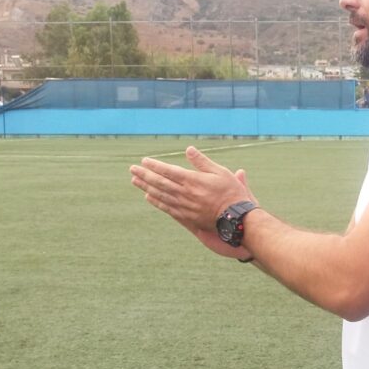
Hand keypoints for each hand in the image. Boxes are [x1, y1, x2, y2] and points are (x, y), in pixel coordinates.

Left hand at [130, 146, 255, 232]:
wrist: (236, 218)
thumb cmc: (231, 193)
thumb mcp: (220, 172)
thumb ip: (202, 162)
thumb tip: (188, 149)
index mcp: (193, 180)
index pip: (168, 171)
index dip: (155, 166)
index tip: (144, 161)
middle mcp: (185, 193)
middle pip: (160, 183)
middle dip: (144, 175)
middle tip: (132, 169)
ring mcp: (184, 206)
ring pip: (160, 195)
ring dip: (146, 187)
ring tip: (135, 181)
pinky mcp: (186, 217)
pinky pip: (166, 208)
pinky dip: (155, 201)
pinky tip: (148, 197)